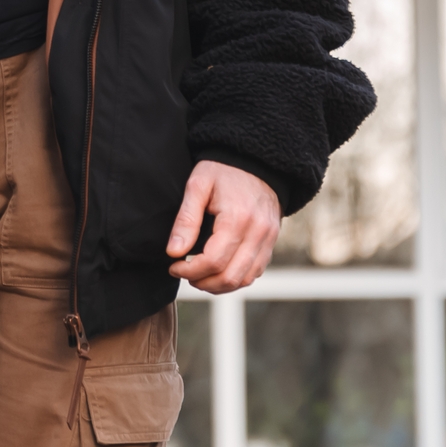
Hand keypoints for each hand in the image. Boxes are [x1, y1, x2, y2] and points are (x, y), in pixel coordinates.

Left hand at [166, 160, 280, 293]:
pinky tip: (218, 271)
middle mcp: (258, 232)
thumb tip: (173, 252)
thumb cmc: (222, 170)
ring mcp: (268, 239)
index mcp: (238, 219)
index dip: (189, 271)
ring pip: (244, 279)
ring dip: (219, 286)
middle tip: (184, 274)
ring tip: (199, 276)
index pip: (213, 261)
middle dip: (203, 282)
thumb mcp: (198, 185)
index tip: (174, 266)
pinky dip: (235, 278)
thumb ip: (186, 219)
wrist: (255, 160)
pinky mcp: (272, 241)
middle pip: (230, 276)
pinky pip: (255, 272)